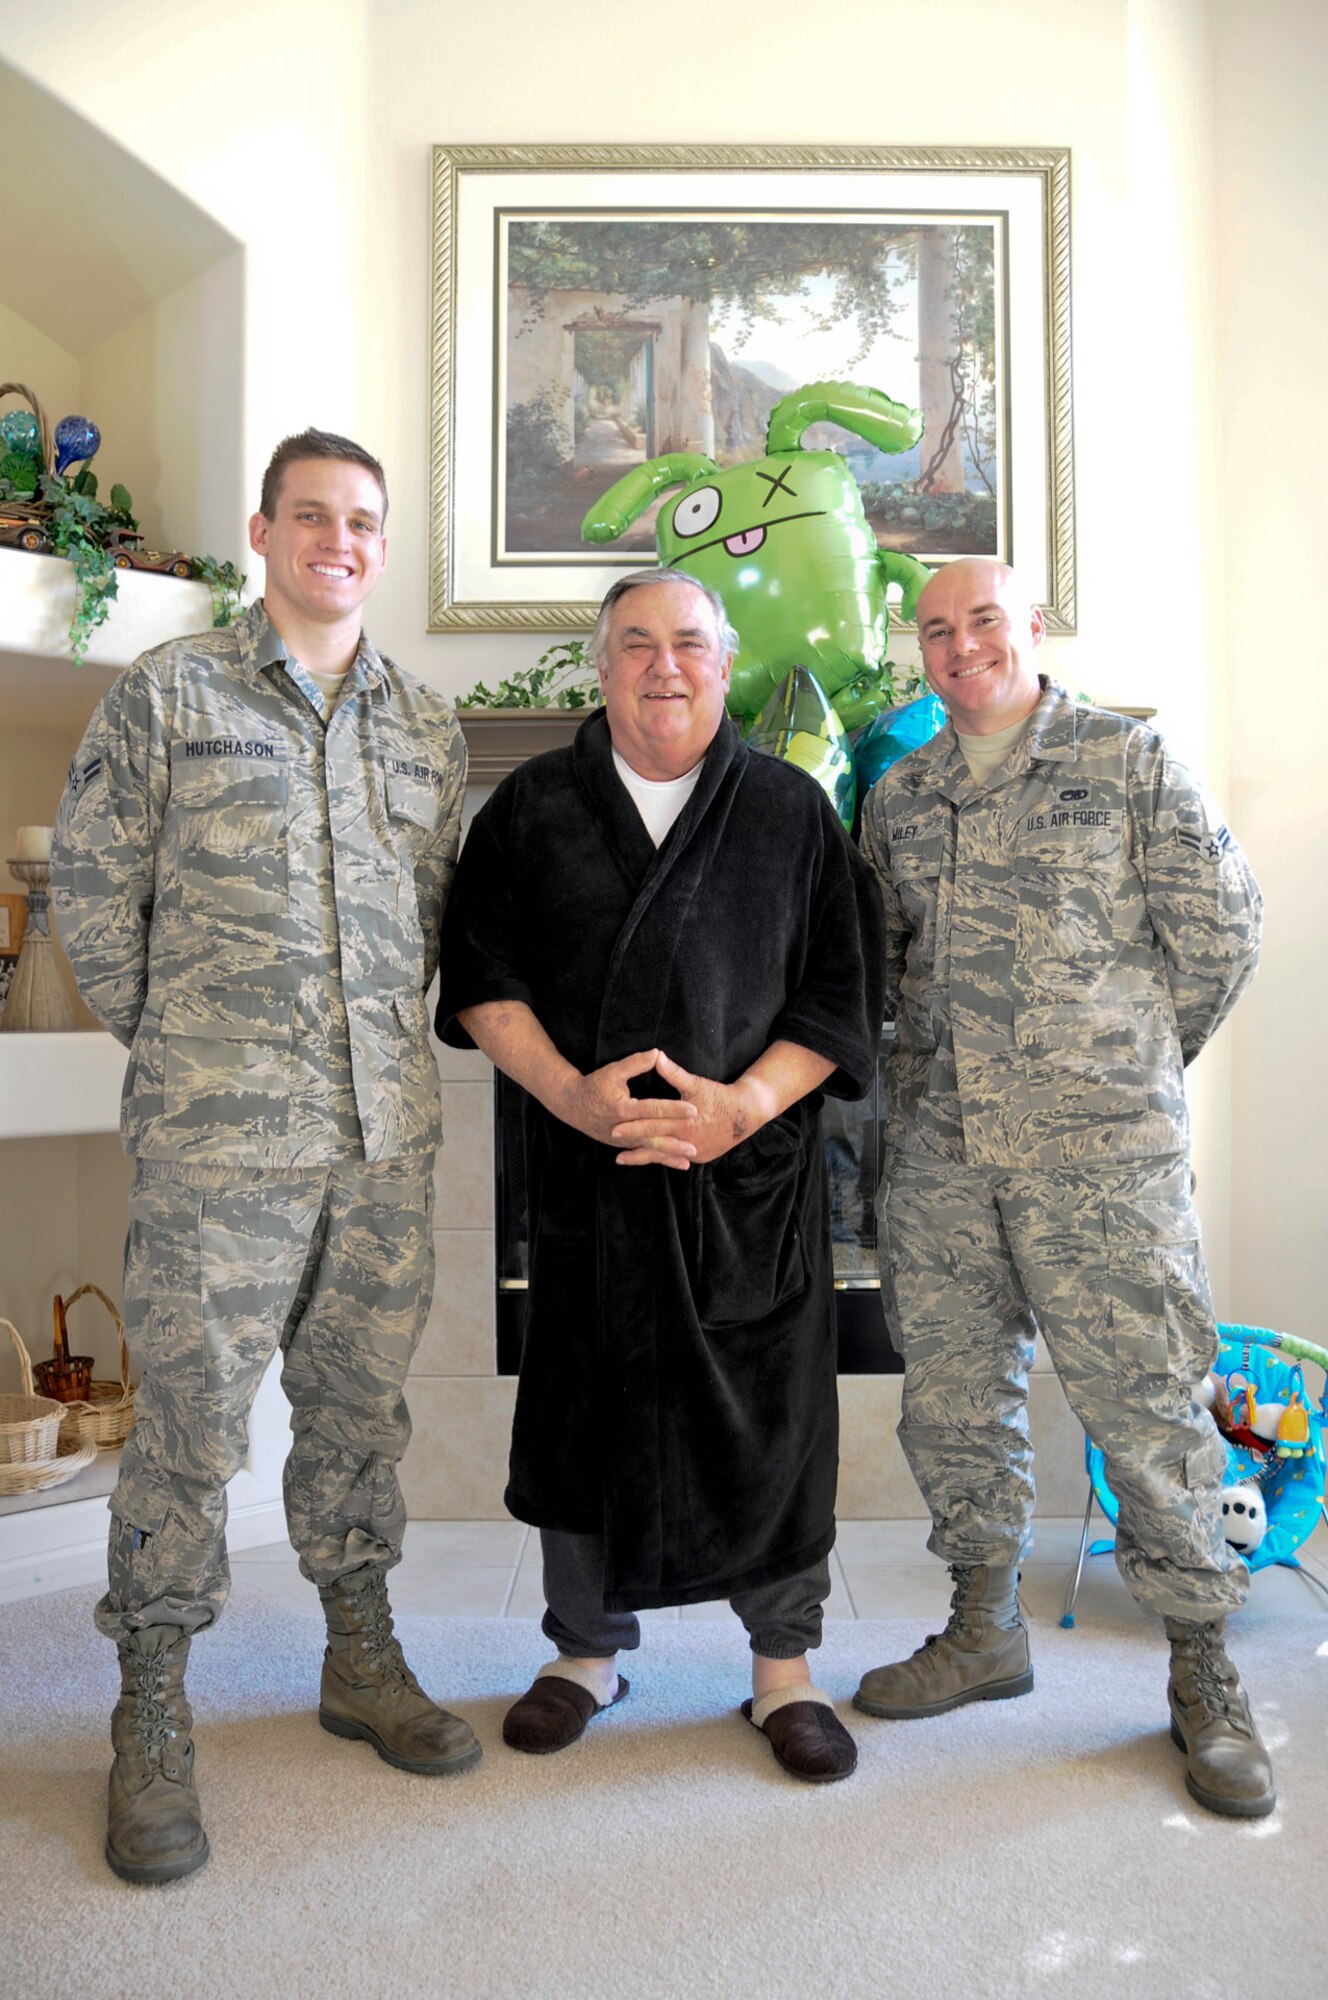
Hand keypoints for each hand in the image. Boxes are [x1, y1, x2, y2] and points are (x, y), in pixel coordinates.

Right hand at [560, 1048, 697, 1168]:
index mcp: (622, 1108)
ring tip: (688, 1159)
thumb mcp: (612, 1071)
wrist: (572, 1105)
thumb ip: (635, 1063)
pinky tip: (675, 1162)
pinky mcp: (622, 1145)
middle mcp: (623, 1128)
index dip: (674, 1110)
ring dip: (669, 1154)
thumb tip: (657, 1053)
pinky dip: (659, 1158)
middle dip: (675, 1140)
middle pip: (653, 1135)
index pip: (653, 1109)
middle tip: (695, 1143)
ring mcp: (622, 1140)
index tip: (693, 1110)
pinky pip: (643, 1153)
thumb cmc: (593, 1085)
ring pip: (649, 1148)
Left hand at [620, 1050, 765, 1165]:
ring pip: (663, 1155)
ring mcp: (694, 1152)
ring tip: (621, 1158)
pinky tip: (646, 1159)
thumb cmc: (719, 1096)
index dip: (633, 1126)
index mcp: (684, 1123)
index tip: (615, 1127)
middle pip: (654, 1143)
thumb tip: (656, 1056)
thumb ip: (674, 1073)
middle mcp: (688, 1141)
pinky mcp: (700, 1157)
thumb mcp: (696, 1084)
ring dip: (642, 1156)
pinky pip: (676, 1158)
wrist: (745, 1114)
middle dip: (632, 1144)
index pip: (653, 1125)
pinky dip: (661, 1159)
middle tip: (612, 1142)